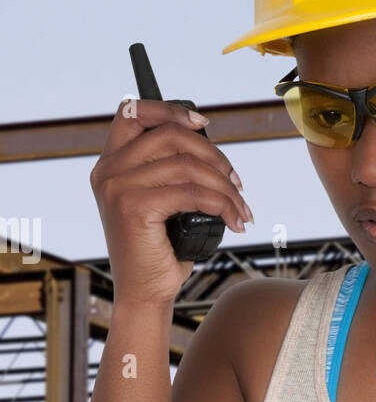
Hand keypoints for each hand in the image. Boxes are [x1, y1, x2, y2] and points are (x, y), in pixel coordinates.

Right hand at [90, 98, 251, 306]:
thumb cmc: (160, 249)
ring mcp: (118, 187)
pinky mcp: (134, 207)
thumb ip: (169, 168)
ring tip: (241, 207)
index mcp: (110, 164)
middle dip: (214, 154)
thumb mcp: (160, 200)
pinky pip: (192, 193)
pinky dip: (222, 204)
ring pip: (186, 165)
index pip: (133, 112)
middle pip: (170, 135)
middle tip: (236, 182)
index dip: (171, 109)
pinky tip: (234, 220)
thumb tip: (208, 142)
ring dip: (225, 186)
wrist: (145, 293)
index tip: (204, 124)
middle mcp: (108, 171)